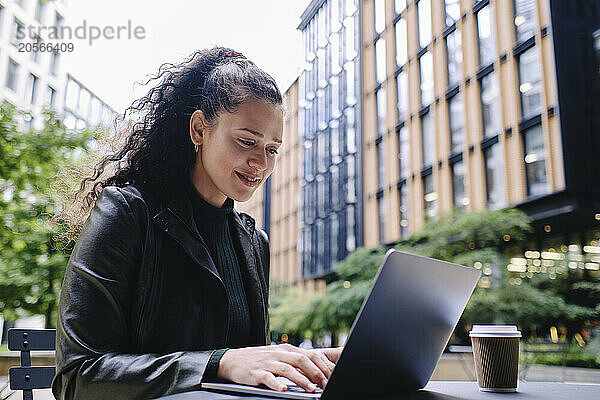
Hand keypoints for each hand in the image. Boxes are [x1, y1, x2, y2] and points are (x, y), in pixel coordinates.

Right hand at [217, 343, 341, 391]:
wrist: (232, 360)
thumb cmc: (260, 361)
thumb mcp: (279, 357)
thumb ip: (296, 362)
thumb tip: (317, 370)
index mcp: (287, 349)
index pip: (310, 354)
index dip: (323, 365)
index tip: (333, 376)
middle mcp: (279, 354)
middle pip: (302, 360)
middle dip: (317, 372)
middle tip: (326, 384)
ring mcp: (267, 362)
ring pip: (288, 369)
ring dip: (302, 380)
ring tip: (311, 390)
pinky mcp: (256, 373)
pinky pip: (268, 377)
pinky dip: (277, 384)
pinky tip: (283, 390)